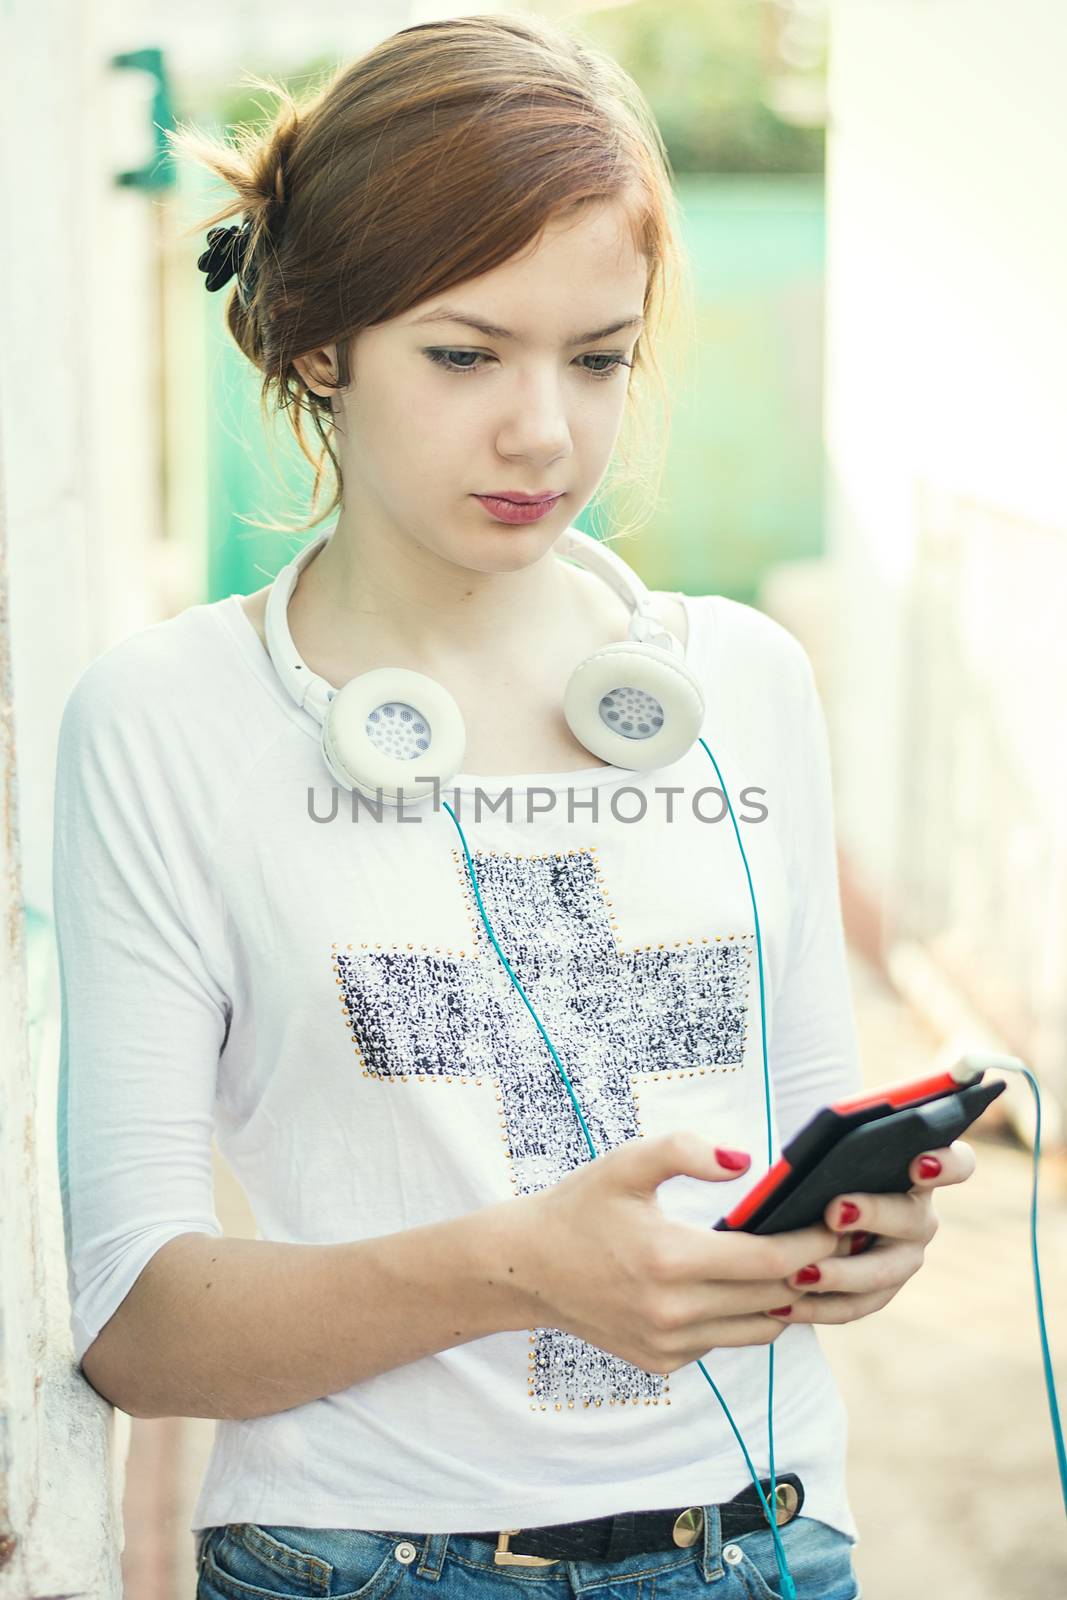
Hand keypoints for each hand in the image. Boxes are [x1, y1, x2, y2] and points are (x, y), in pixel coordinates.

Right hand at [513, 1132, 841, 1373]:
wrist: (526, 1268)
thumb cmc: (580, 1208)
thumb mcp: (626, 1164)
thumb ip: (686, 1151)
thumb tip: (746, 1163)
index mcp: (670, 1260)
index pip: (769, 1261)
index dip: (813, 1245)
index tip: (838, 1224)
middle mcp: (673, 1312)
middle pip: (774, 1299)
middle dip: (813, 1270)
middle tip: (839, 1240)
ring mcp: (669, 1344)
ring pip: (759, 1330)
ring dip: (786, 1299)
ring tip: (805, 1263)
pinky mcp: (663, 1362)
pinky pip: (725, 1341)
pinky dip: (745, 1316)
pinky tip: (749, 1285)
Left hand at [764, 1140, 977, 1324]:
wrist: (809, 1204)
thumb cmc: (825, 1162)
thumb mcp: (833, 1147)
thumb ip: (837, 1143)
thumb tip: (812, 1149)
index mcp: (918, 1173)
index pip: (956, 1164)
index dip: (945, 1164)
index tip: (918, 1164)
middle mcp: (918, 1217)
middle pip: (910, 1220)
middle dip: (873, 1214)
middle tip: (834, 1212)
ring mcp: (902, 1258)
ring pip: (882, 1273)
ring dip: (841, 1274)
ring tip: (800, 1274)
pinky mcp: (878, 1292)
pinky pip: (854, 1306)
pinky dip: (817, 1308)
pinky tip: (781, 1305)